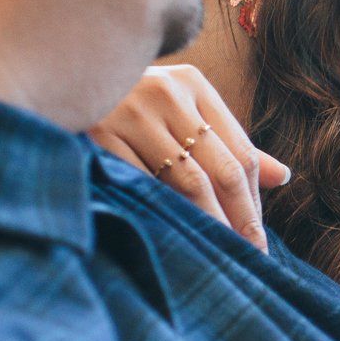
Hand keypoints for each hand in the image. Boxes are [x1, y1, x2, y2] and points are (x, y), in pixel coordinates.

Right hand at [91, 65, 291, 248]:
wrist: (57, 80)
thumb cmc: (128, 107)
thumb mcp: (181, 112)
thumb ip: (229, 144)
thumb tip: (282, 177)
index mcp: (193, 86)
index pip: (241, 154)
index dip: (254, 204)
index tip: (260, 242)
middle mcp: (166, 93)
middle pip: (221, 170)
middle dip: (241, 222)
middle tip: (250, 260)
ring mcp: (130, 112)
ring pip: (187, 183)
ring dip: (209, 225)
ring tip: (221, 258)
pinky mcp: (97, 135)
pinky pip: (143, 186)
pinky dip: (163, 215)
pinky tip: (174, 239)